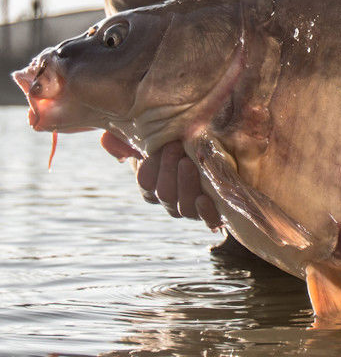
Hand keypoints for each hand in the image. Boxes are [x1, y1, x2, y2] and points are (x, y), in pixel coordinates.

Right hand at [100, 132, 220, 228]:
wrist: (217, 152)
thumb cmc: (180, 141)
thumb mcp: (154, 136)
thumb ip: (128, 139)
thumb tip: (107, 140)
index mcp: (154, 185)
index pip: (146, 181)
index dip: (151, 165)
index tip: (161, 144)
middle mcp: (171, 201)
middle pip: (164, 193)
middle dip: (168, 169)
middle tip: (176, 147)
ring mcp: (191, 208)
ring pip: (183, 206)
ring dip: (185, 185)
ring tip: (189, 163)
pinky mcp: (214, 212)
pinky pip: (208, 220)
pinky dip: (205, 212)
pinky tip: (204, 198)